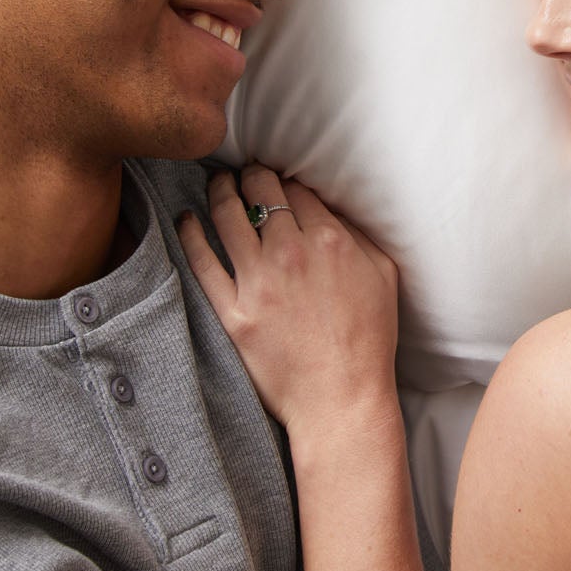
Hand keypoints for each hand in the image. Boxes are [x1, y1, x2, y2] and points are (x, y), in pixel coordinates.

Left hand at [180, 164, 401, 437]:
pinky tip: (187, 220)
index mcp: (330, 240)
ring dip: (219, 191)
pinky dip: (190, 234)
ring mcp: (258, 283)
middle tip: (246, 172)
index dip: (286, 178)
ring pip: (226, 216)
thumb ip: (357, 235)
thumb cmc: (369, 339)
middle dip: (251, 175)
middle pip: (260, 192)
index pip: (298, 189)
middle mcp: (291, 253)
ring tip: (217, 185)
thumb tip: (329, 209)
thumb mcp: (382, 275)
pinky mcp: (233, 312)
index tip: (278, 177)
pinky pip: (202, 262)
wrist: (342, 398)